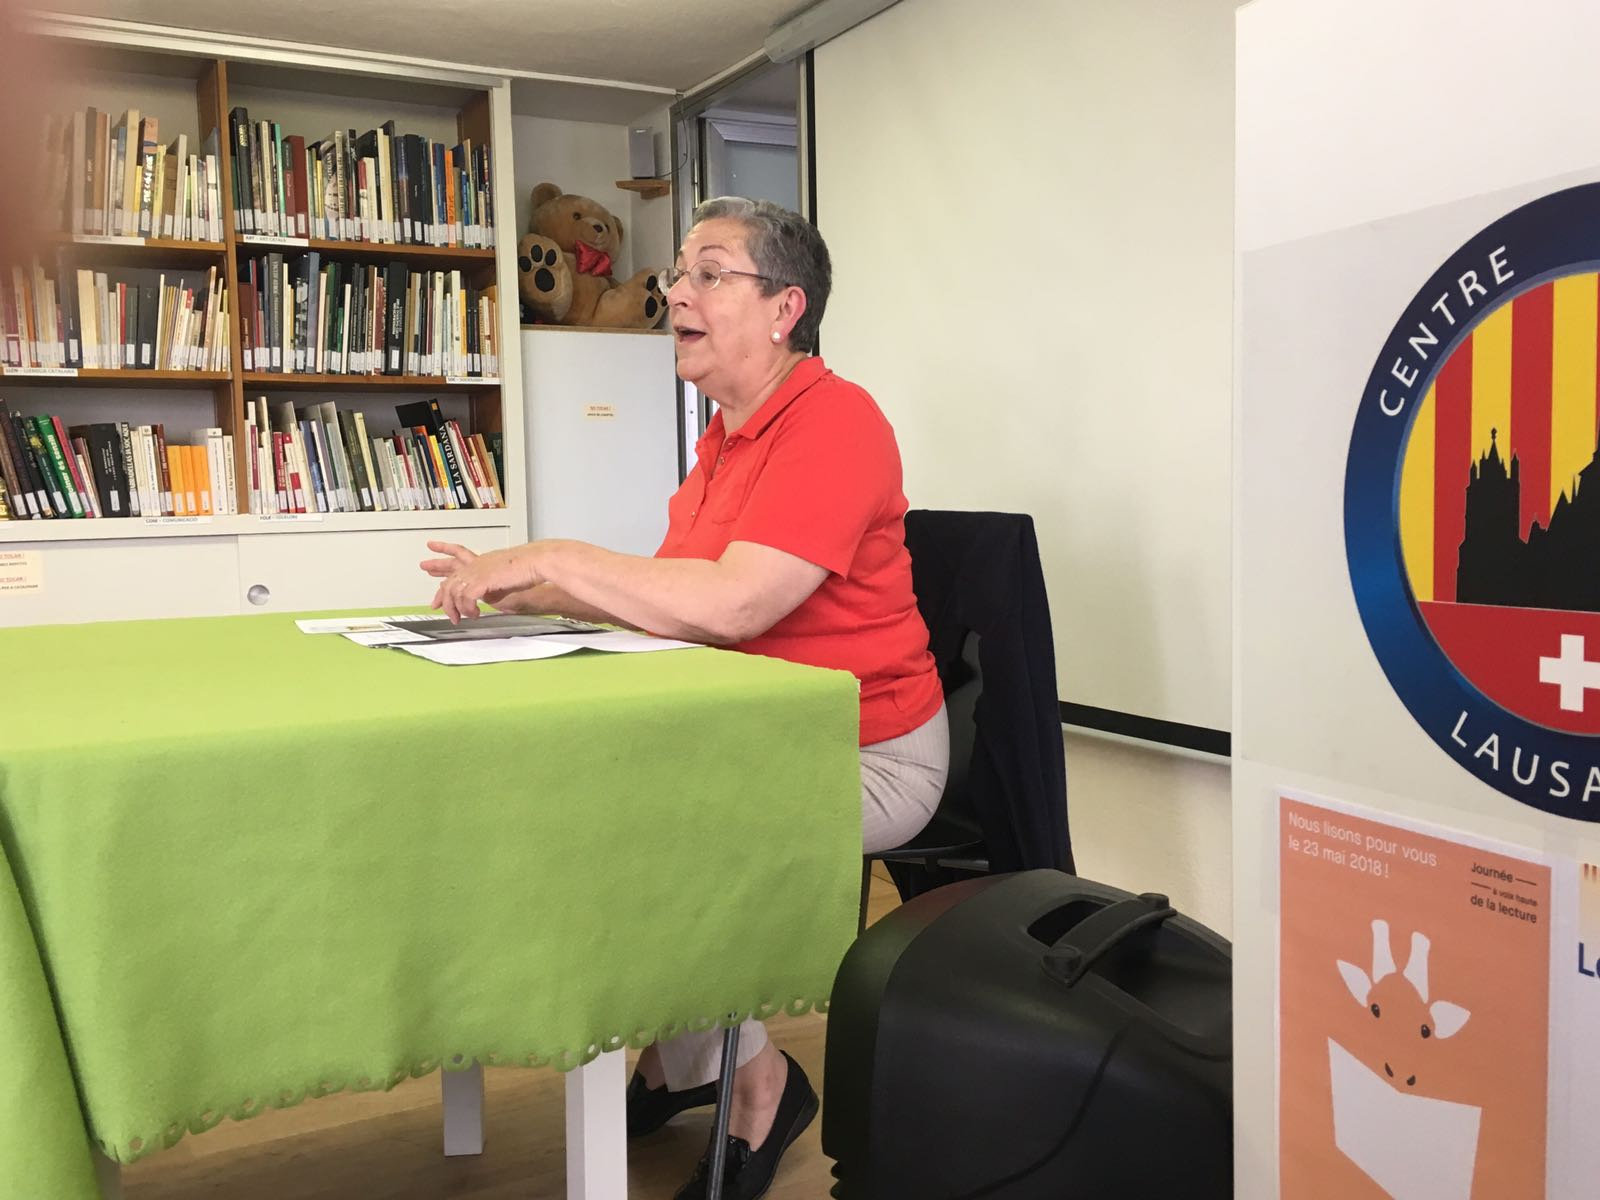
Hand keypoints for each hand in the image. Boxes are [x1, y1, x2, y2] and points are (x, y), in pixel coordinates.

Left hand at [421, 541, 544, 621]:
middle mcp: (476, 565)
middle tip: (436, 608)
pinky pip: (466, 597)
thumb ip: (491, 589)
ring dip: (455, 608)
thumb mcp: (503, 582)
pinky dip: (468, 608)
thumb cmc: (526, 570)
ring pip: (453, 591)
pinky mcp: (482, 579)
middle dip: (440, 596)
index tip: (436, 592)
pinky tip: (475, 614)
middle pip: (448, 581)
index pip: (454, 570)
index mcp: (481, 563)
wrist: (536, 562)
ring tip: (460, 618)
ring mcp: (477, 571)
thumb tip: (486, 600)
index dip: (442, 582)